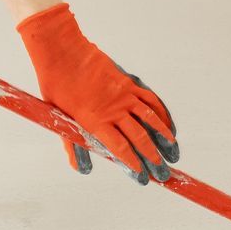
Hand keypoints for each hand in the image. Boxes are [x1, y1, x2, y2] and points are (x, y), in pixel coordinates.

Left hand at [17, 3, 177, 184]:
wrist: (62, 53)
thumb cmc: (57, 87)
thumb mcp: (60, 119)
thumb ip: (74, 145)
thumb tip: (83, 169)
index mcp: (95, 121)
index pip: (121, 148)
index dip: (134, 164)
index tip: (143, 177)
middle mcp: (114, 109)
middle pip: (140, 137)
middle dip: (153, 158)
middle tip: (162, 173)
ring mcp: (124, 95)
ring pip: (150, 119)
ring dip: (164, 137)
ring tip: (173, 153)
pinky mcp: (129, 82)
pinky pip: (150, 100)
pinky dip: (162, 114)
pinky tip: (169, 126)